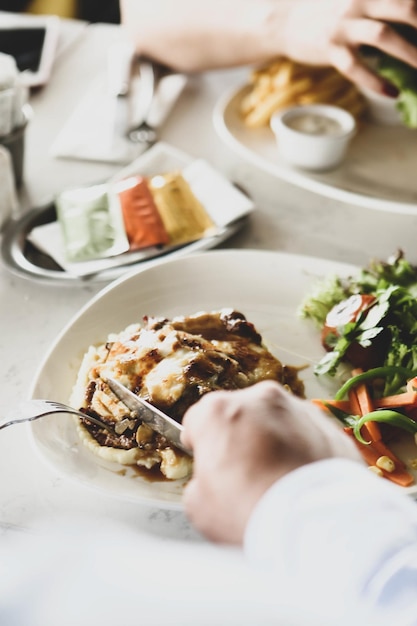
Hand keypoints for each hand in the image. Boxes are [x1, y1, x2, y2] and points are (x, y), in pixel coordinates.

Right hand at [181, 380, 361, 544]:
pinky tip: (303, 482)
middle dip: (241, 439)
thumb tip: (211, 483)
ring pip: (277, 421)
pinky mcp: (330, 426)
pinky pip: (308, 435)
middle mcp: (259, 398)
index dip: (201, 444)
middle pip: (240, 415)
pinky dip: (303, 451)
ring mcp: (299, 408)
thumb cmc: (250, 511)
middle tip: (246, 476)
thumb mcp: (199, 506)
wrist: (315, 525)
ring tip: (279, 480)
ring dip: (274, 442)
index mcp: (218, 410)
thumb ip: (201, 481)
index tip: (208, 463)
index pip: (198, 420)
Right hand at [284, 0, 416, 94]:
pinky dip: (375, 81)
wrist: (287, 20)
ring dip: (410, 53)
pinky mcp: (329, 48)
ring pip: (383, 36)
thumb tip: (412, 35)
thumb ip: (387, 11)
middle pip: (405, 6)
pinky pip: (355, 66)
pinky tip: (392, 92)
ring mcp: (344, 24)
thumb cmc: (334, 13)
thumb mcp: (360, 3)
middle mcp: (360, 0)